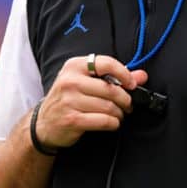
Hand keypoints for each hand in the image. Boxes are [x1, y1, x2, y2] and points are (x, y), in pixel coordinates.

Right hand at [34, 54, 148, 149]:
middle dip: (125, 99)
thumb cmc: (68, 100)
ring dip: (120, 113)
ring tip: (118, 115)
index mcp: (74, 66)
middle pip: (111, 89)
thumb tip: (142, 75)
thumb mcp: (85, 82)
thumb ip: (114, 77)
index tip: (132, 84)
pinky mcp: (72, 119)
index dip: (124, 74)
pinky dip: (113, 123)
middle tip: (127, 105)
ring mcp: (69, 100)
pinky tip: (111, 123)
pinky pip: (104, 121)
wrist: (44, 123)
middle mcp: (70, 81)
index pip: (106, 63)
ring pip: (109, 106)